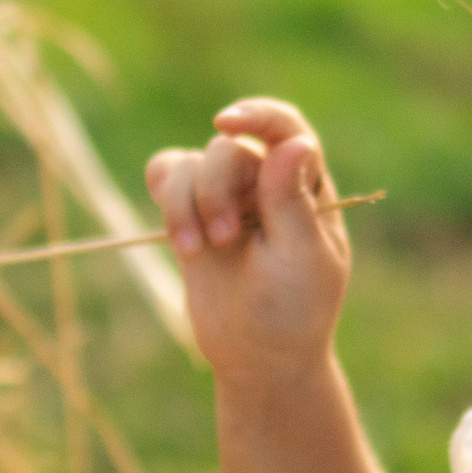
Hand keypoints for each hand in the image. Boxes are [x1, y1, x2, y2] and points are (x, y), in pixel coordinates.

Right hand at [145, 98, 352, 387]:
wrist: (258, 357)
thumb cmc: (294, 310)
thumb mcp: (301, 259)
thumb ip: (292, 201)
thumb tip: (294, 143)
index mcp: (307, 186)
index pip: (285, 128)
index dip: (257, 115)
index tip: (227, 125)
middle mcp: (266, 181)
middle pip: (226, 150)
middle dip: (215, 189)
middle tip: (223, 239)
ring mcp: (226, 196)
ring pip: (189, 163)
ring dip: (183, 204)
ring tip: (192, 251)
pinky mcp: (191, 214)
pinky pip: (167, 176)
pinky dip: (165, 196)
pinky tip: (178, 234)